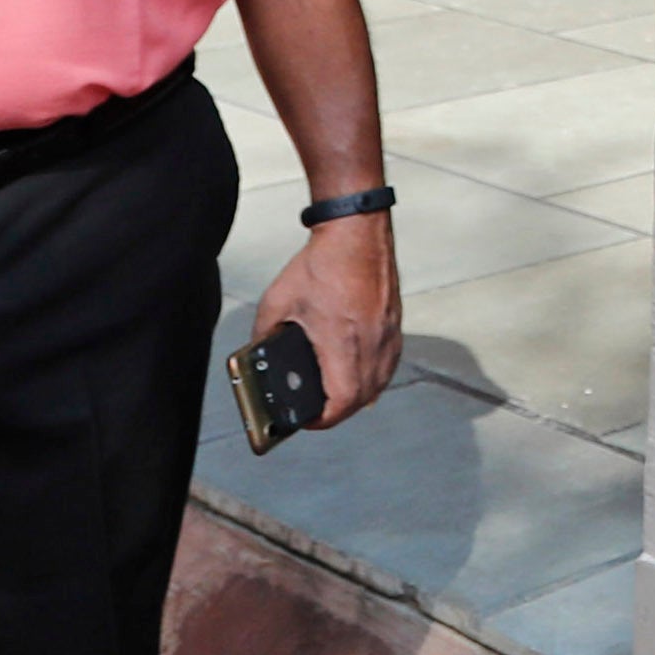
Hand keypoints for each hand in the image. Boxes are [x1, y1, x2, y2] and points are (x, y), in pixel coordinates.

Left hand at [253, 212, 403, 429]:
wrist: (357, 234)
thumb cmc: (322, 265)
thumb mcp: (277, 302)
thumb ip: (265, 335)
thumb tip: (258, 357)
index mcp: (342, 341)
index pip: (342, 401)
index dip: (322, 419)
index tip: (306, 419)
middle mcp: (372, 343)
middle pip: (362, 400)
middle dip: (337, 412)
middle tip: (315, 411)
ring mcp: (388, 336)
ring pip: (379, 385)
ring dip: (357, 396)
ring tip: (334, 395)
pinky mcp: (395, 327)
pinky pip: (387, 366)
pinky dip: (372, 377)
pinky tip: (356, 371)